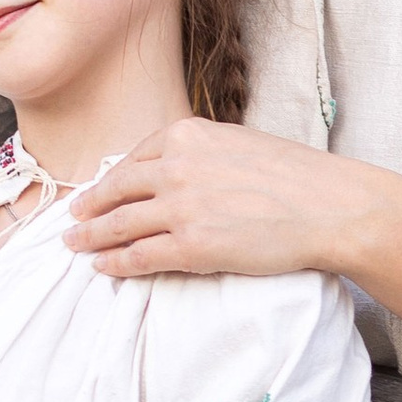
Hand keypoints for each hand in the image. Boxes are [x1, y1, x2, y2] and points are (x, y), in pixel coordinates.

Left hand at [66, 119, 347, 281]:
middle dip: (89, 207)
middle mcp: (177, 167)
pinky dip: (115, 263)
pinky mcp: (192, 246)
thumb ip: (201, 154)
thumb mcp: (239, 144)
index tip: (97, 192)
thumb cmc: (296, 177)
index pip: (134, 159)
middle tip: (72, 219)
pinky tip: (103, 267)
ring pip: (120, 224)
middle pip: (117, 190)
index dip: (110, 180)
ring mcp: (181, 207)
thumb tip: (176, 172)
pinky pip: (139, 256)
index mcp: (187, 135)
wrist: (329, 205)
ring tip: (75, 245)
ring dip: (92, 237)